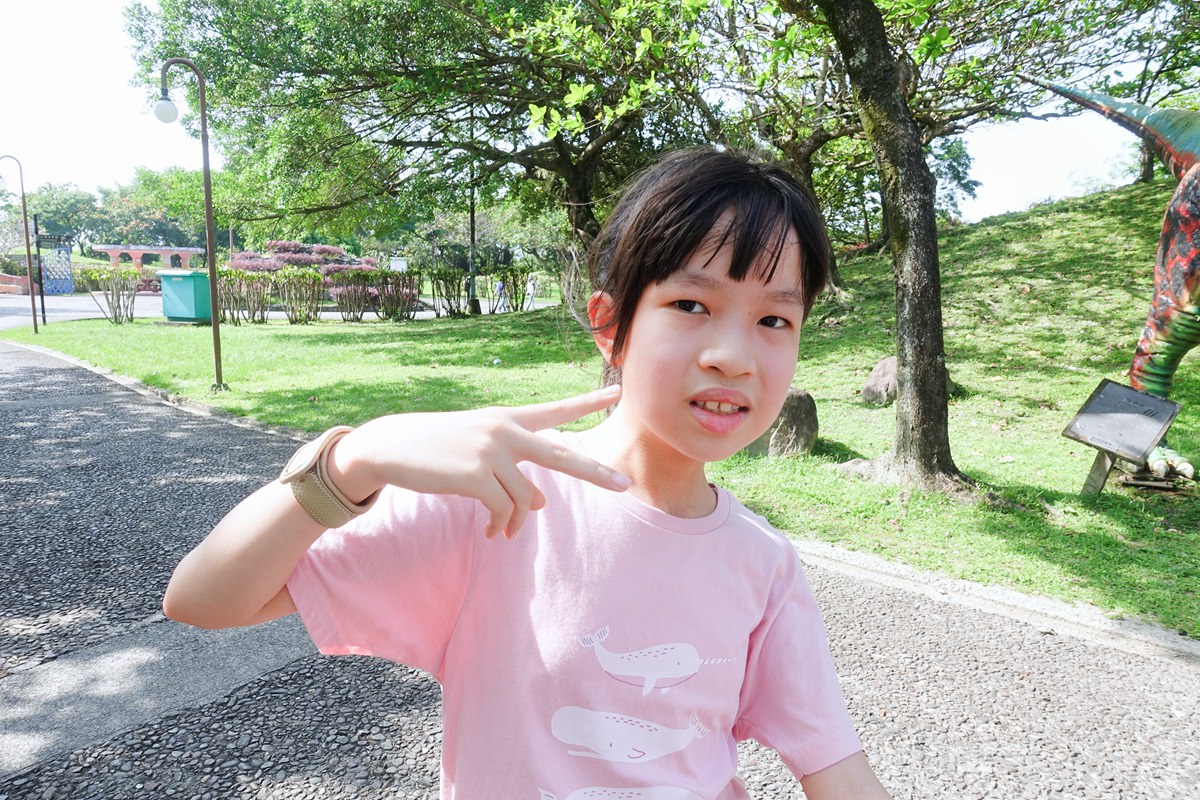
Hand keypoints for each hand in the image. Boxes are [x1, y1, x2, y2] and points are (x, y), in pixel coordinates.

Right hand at [331, 384, 628, 538]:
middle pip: (562, 454)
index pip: (555, 410)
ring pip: (526, 497)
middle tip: (623, 485)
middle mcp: (504, 430)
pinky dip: (502, 526)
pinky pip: (504, 510)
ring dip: (519, 521)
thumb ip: (514, 471)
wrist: (390, 446)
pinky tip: (493, 534)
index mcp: (507, 418)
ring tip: (505, 531)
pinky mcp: (474, 475)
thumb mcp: (480, 455)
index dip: (587, 403)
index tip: (617, 393)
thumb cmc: (437, 450)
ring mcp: (490, 451)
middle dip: (595, 471)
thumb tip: (540, 502)